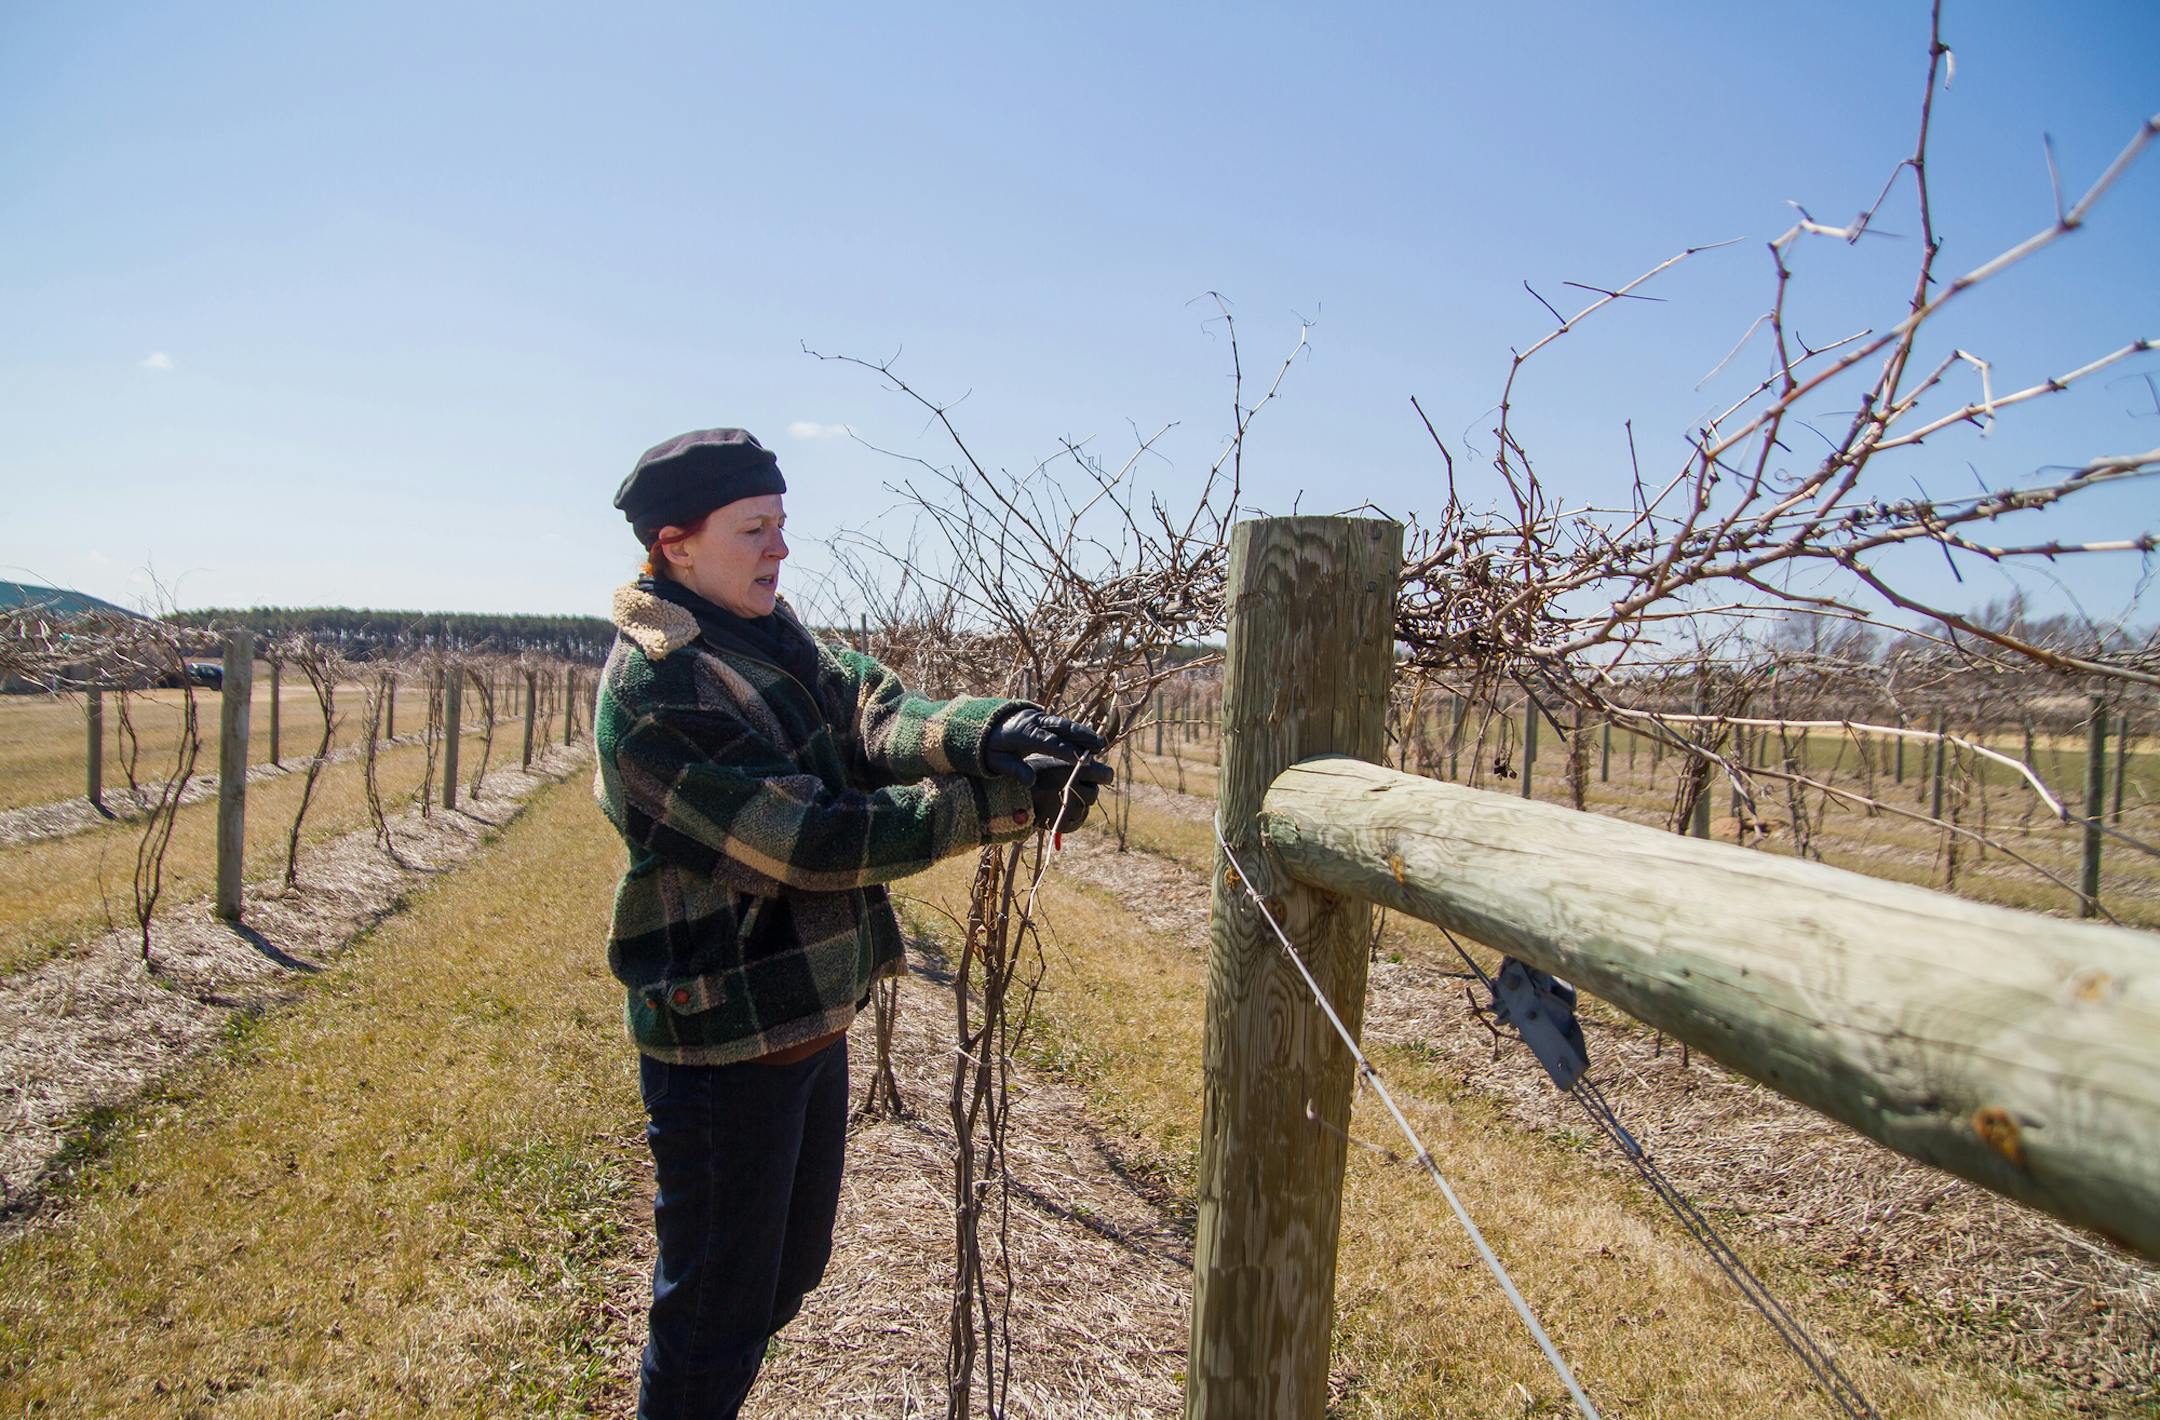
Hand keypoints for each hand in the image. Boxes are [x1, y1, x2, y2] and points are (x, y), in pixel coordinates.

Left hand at [985, 708, 1106, 782]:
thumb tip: (1031, 782)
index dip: (1065, 750)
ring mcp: (1039, 717)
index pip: (1047, 742)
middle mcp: (1033, 722)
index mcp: (1022, 733)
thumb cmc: (991, 748)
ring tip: (1100, 744)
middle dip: (1081, 737)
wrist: (985, 724)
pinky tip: (1089, 740)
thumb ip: (1014, 770)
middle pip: (1061, 728)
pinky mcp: (1043, 716)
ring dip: (1083, 733)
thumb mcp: (996, 761)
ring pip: (1064, 723)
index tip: (1081, 759)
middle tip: (1099, 747)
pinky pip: (1062, 723)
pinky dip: (1076, 730)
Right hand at [1025, 754, 1113, 832]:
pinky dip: (1073, 816)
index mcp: (1071, 769)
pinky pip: (1076, 820)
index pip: (1103, 773)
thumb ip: (1071, 759)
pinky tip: (1063, 809)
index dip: (1104, 774)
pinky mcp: (1061, 822)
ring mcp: (1067, 807)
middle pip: (1094, 792)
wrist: (1007, 793)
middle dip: (1088, 789)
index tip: (1103, 775)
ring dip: (1079, 802)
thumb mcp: (1049, 757)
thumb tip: (1094, 761)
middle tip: (1077, 785)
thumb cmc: (1027, 771)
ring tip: (1064, 796)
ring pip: (1085, 807)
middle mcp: (1071, 788)